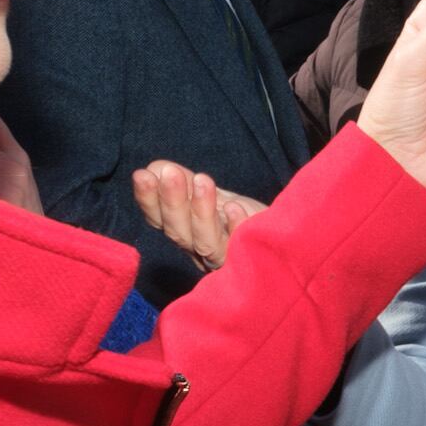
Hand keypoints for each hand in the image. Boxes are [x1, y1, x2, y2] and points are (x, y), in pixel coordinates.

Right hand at [132, 159, 267, 270]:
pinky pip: (244, 246)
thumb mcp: (208, 194)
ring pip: (206, 243)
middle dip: (172, 201)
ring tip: (203, 180)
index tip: (142, 175)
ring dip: (201, 212)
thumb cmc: (239, 214)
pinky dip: (237, 227)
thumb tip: (155, 168)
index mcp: (184, 232)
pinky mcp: (253, 257)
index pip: (159, 219)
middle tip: (169, 173)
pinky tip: (235, 207)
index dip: (148, 199)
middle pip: (179, 233)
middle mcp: (200, 250)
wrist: (282, 234)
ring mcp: (226, 256)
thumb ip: (182, 182)